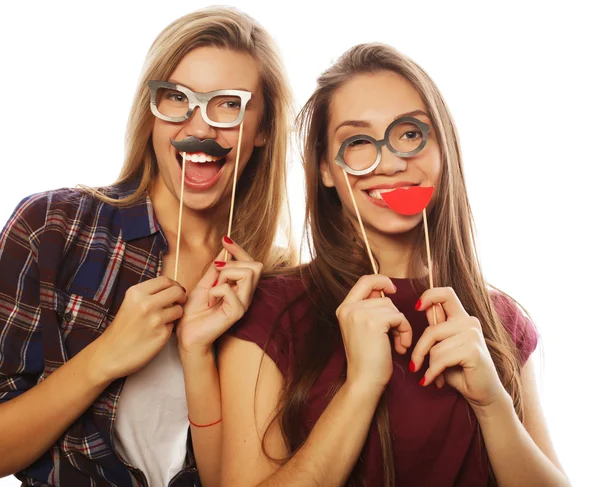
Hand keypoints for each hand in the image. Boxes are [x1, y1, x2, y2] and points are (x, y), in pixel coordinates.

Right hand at [95, 276, 185, 380]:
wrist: (110, 354)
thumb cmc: (122, 328)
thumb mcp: (130, 303)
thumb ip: (149, 294)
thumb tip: (172, 287)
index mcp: (136, 293)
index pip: (165, 280)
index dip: (173, 285)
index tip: (173, 293)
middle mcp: (146, 304)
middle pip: (177, 291)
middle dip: (180, 297)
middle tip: (177, 304)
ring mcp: (155, 319)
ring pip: (179, 309)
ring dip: (176, 314)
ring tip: (166, 319)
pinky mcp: (161, 335)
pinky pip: (174, 325)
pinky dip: (170, 328)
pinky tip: (158, 332)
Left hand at [176, 237, 262, 356]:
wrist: (187, 333)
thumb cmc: (195, 311)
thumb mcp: (205, 284)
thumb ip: (216, 269)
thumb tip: (224, 251)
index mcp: (240, 287)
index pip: (251, 263)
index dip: (239, 249)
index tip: (225, 240)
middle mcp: (246, 294)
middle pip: (255, 266)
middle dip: (233, 263)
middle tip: (216, 274)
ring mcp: (243, 304)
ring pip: (248, 274)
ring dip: (226, 275)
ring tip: (213, 287)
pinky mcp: (237, 312)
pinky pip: (230, 289)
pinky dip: (216, 290)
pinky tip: (210, 300)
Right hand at [336, 275, 412, 394]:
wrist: (364, 380)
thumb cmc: (368, 359)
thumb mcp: (363, 328)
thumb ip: (370, 308)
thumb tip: (386, 291)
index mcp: (344, 308)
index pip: (364, 281)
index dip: (381, 280)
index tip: (393, 290)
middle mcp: (348, 308)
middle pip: (383, 298)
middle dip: (395, 316)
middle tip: (396, 335)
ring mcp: (359, 313)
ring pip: (392, 308)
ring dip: (401, 326)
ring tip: (398, 344)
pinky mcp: (373, 322)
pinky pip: (399, 317)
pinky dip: (405, 331)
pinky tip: (401, 346)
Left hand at [411, 287, 506, 409]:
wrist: (482, 393)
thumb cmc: (460, 370)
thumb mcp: (444, 346)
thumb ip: (436, 328)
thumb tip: (423, 307)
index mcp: (462, 317)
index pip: (446, 293)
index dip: (429, 295)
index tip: (416, 307)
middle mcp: (469, 322)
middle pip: (432, 329)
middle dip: (419, 350)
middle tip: (414, 366)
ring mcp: (473, 335)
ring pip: (435, 347)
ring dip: (429, 366)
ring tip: (432, 376)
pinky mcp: (473, 350)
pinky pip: (442, 359)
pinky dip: (433, 372)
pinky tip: (433, 381)